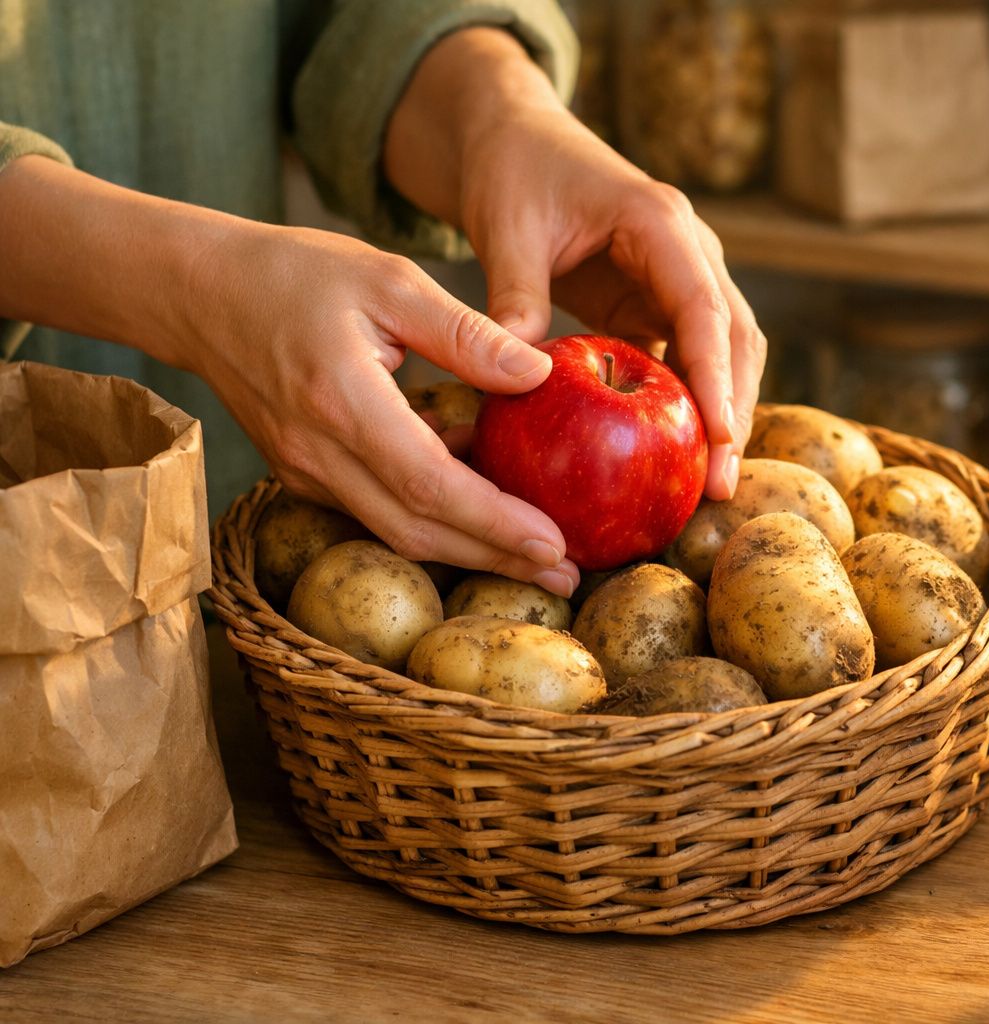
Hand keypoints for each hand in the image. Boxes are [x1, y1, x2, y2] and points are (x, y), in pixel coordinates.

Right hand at [186, 222, 582, 595]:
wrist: (199, 291)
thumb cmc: (297, 272)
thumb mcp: (390, 280)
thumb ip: (466, 332)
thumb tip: (538, 373)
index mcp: (343, 401)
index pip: (429, 484)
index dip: (494, 523)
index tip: (554, 544)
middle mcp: (319, 452)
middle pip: (417, 530)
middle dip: (497, 559)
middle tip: (567, 575)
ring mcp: (307, 472)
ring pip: (397, 533)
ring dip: (471, 552)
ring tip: (540, 562)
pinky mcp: (306, 476)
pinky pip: (378, 514)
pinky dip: (436, 524)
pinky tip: (486, 518)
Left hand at [385, 27, 765, 500]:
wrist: (515, 142)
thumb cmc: (514, 172)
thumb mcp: (506, 227)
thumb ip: (515, 292)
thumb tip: (516, 370)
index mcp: (661, 222)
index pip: (704, 308)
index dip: (716, 375)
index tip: (720, 435)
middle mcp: (689, 251)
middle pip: (735, 338)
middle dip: (735, 411)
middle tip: (722, 486)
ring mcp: (682, 280)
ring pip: (725, 354)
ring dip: (722, 415)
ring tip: (711, 488)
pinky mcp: (661, 305)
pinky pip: (689, 362)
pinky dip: (689, 408)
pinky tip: (674, 459)